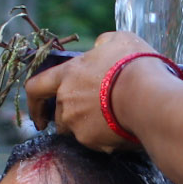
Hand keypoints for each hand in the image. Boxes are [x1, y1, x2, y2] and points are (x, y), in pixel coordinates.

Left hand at [24, 29, 156, 146]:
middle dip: (70, 116)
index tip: (37, 114)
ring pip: (75, 130)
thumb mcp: (118, 40)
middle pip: (59, 114)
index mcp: (68, 75)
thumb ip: (102, 44)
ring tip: (110, 120)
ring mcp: (78, 124)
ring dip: (86, 127)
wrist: (148, 97)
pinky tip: (124, 129)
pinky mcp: (93, 142)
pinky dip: (106, 139)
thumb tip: (99, 48)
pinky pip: (96, 143)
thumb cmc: (133, 64)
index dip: (34, 101)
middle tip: (91, 113)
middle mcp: (67, 101)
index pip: (36, 87)